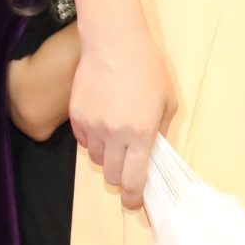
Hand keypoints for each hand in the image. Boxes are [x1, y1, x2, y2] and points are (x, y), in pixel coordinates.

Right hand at [68, 22, 173, 211]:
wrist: (114, 42)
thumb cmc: (147, 68)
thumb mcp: (168, 101)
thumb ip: (161, 132)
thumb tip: (153, 155)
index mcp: (142, 134)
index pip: (134, 180)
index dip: (133, 197)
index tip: (133, 202)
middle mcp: (115, 135)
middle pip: (112, 175)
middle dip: (120, 176)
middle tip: (126, 163)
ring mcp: (93, 126)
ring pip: (97, 159)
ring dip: (107, 155)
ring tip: (115, 132)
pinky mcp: (76, 116)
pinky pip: (84, 141)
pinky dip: (93, 138)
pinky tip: (102, 118)